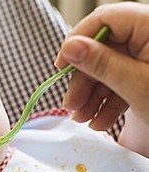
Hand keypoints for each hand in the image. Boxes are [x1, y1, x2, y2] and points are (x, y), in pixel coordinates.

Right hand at [55, 2, 148, 129]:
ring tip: (84, 119)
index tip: (60, 67)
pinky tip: (100, 121)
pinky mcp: (146, 75)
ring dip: (91, 97)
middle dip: (84, 81)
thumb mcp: (137, 85)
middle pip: (101, 49)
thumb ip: (101, 64)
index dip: (77, 42)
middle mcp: (147, 38)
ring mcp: (146, 57)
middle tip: (72, 106)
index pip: (103, 20)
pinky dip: (107, 102)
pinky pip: (120, 82)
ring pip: (107, 69)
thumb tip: (69, 48)